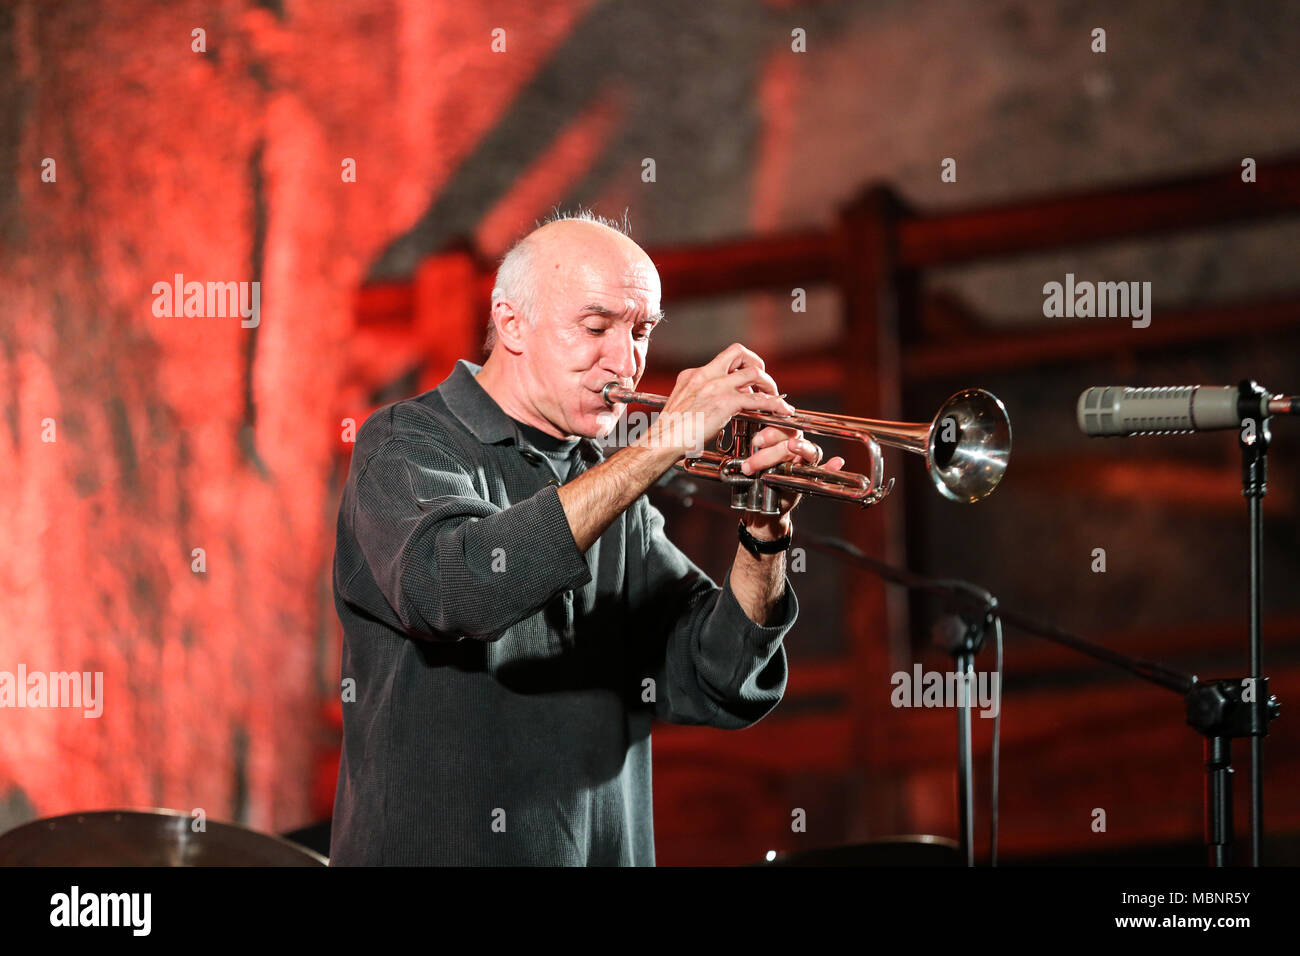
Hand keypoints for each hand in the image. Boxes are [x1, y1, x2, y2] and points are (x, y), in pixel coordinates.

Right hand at [635, 343, 794, 459]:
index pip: (722, 359)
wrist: (662, 442)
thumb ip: (698, 398)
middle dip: (756, 363)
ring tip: (775, 396)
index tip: (746, 381)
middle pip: (738, 352)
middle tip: (764, 381)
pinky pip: (758, 399)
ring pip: (753, 372)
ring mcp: (714, 387)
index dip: (739, 366)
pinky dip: (775, 404)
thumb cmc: (669, 432)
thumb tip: (713, 404)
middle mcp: (703, 375)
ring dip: (769, 383)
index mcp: (692, 375)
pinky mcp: (724, 403)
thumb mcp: (682, 405)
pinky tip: (782, 411)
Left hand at [739, 422, 846, 536]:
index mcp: (778, 440)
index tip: (756, 439)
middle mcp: (794, 448)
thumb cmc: (755, 479)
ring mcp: (804, 462)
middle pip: (791, 435)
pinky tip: (836, 462)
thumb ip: (747, 449)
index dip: (770, 429)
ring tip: (791, 446)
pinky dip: (832, 466)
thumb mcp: (747, 462)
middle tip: (757, 447)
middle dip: (774, 440)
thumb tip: (736, 432)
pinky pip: (825, 470)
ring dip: (799, 447)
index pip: (779, 426)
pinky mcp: (812, 476)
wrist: (761, 505)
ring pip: (807, 449)